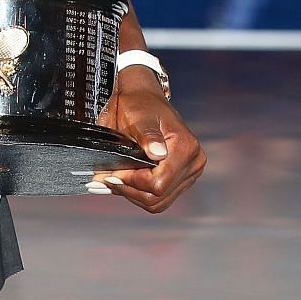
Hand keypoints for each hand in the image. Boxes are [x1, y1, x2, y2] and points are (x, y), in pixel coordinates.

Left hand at [91, 71, 205, 211]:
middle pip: (158, 197)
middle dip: (129, 190)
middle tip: (107, 178)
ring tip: (114, 180)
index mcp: (186, 147)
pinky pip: (160, 198)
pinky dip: (140, 193)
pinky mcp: (180, 178)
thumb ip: (147, 135)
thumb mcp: (138, 114)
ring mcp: (188, 172)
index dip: (132, 182)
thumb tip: (157, 153)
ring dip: (133, 194)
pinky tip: (126, 182)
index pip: (159, 183)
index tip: (113, 173)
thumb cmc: (139, 103)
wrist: (143, 97)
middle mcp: (193, 163)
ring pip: (159, 202)